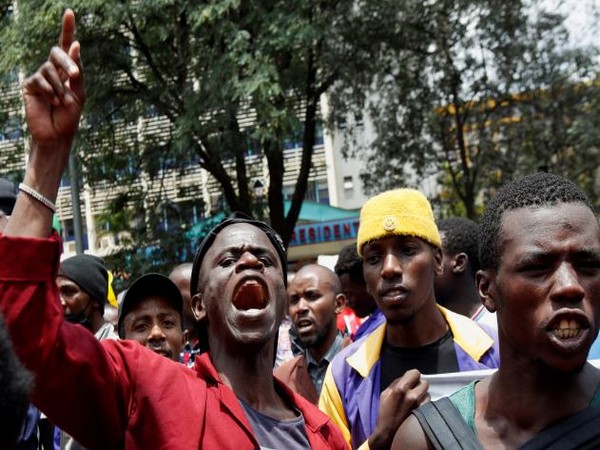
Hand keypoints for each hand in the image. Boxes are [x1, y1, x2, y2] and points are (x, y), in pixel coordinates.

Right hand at [22, 8, 84, 147]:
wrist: (58, 134)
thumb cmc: (71, 115)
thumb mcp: (79, 92)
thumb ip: (77, 70)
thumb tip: (75, 45)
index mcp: (68, 69)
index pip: (66, 45)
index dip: (67, 29)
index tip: (70, 12)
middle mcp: (53, 69)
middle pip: (57, 52)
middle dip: (66, 61)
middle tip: (74, 75)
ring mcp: (40, 76)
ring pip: (50, 69)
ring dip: (60, 87)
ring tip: (62, 102)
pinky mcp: (30, 85)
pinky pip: (40, 80)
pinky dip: (50, 92)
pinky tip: (53, 103)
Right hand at [368, 369, 429, 449]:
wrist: (389, 432)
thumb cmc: (385, 413)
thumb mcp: (385, 393)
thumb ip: (396, 383)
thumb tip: (405, 378)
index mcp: (401, 388)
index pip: (415, 373)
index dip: (412, 375)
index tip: (410, 379)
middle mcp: (412, 395)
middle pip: (424, 382)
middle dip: (419, 385)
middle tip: (413, 389)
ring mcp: (420, 405)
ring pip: (428, 393)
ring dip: (423, 394)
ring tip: (415, 400)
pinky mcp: (424, 413)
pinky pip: (429, 403)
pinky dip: (425, 403)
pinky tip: (418, 407)